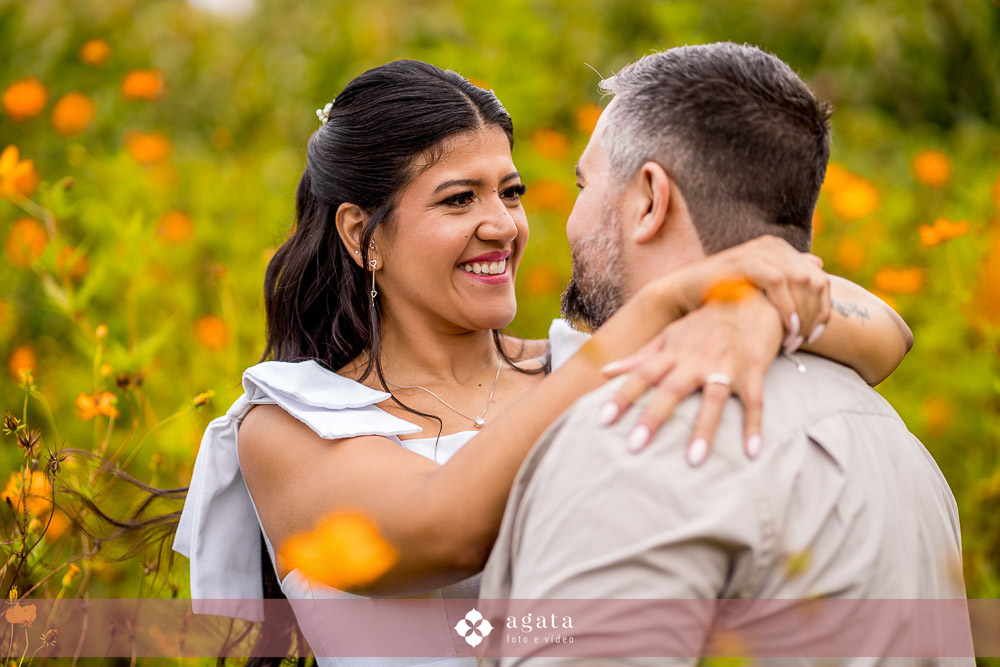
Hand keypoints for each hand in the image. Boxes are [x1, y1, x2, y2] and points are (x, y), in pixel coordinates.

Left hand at [598, 291, 783, 463]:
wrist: (752, 297)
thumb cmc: (705, 322)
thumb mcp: (670, 335)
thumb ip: (640, 356)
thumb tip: (605, 371)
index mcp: (673, 352)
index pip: (641, 375)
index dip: (621, 396)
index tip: (602, 420)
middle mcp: (696, 359)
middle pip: (671, 390)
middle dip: (653, 418)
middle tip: (634, 447)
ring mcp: (726, 366)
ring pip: (713, 399)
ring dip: (704, 429)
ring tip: (694, 460)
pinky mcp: (753, 372)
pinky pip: (754, 402)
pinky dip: (753, 426)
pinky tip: (751, 452)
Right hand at [666, 235, 830, 350]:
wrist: (683, 293)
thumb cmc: (721, 295)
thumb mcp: (758, 289)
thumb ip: (787, 277)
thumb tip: (818, 264)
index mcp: (780, 250)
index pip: (819, 279)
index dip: (824, 310)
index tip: (817, 336)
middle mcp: (772, 246)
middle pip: (814, 281)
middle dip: (815, 315)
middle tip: (805, 341)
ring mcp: (759, 251)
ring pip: (801, 281)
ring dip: (803, 313)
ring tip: (795, 338)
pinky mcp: (745, 261)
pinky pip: (778, 282)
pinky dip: (787, 306)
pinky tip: (787, 327)